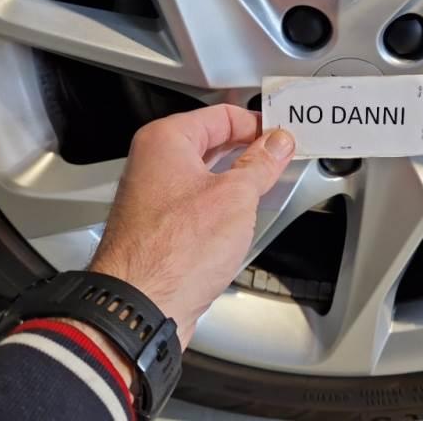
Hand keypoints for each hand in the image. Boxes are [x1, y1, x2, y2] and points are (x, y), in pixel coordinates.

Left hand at [88, 104, 294, 344]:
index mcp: (165, 141)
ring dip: (237, 181)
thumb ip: (260, 164)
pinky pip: (197, 204)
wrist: (141, 307)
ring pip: (205, 175)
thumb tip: (276, 144)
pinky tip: (241, 219)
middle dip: (249, 152)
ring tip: (266, 189)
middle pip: (212, 142)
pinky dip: (221, 206)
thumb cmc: (171, 252)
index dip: (257, 124)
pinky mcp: (159, 228)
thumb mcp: (235, 197)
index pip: (222, 115)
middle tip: (280, 160)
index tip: (281, 136)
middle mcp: (152, 164)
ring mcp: (153, 197)